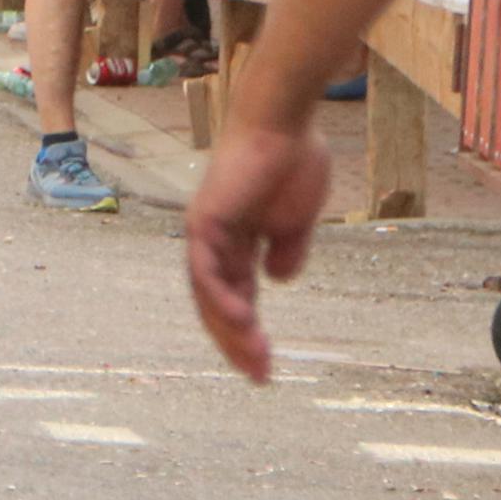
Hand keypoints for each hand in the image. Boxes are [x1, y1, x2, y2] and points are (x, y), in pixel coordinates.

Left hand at [183, 116, 333, 382]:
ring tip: (254, 358)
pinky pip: (206, 269)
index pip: (234, 297)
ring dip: (229, 329)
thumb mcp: (295, 219)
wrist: (283, 123)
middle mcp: (213, 242)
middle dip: (236, 342)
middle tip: (260, 376)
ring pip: (208, 294)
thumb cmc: (292, 161)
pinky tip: (241, 321)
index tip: (266, 364)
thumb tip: (279, 279)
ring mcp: (205, 232)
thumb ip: (287, 249)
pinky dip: (220, 296)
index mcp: (235, 243)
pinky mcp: (205, 221)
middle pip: (216, 304)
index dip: (247, 333)